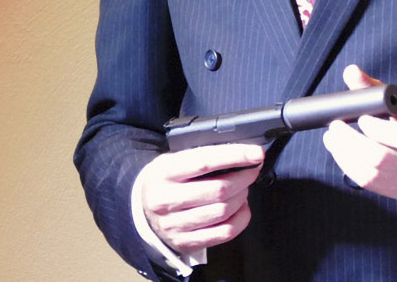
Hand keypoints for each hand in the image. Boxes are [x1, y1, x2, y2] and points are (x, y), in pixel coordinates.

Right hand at [138, 143, 264, 254]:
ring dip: (242, 197)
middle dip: (243, 178)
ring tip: (243, 188)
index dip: (234, 156)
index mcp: (163, 173)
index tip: (255, 153)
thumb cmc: (165, 180)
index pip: (204, 162)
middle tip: (251, 171)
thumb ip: (199, 157)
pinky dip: (240, 219)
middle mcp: (167, 200)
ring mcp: (175, 225)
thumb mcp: (171, 160)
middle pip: (218, 190)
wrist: (141, 208)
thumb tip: (239, 154)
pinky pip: (224, 233)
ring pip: (223, 212)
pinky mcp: (185, 242)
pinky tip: (241, 208)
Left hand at [321, 64, 396, 203]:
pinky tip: (343, 153)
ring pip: (373, 175)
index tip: (362, 118)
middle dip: (351, 142)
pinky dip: (351, 168)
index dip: (378, 129)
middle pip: (383, 159)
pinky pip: (371, 185)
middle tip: (335, 127)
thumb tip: (351, 72)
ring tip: (333, 139)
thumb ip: (380, 91)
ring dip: (345, 156)